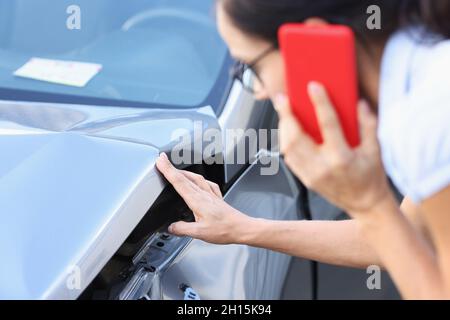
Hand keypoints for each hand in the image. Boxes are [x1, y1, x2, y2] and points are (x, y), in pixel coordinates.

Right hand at [156, 153, 252, 243]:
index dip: (168, 170)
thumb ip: (182, 229)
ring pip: (196, 178)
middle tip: (163, 161)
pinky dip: (199, 180)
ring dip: (184, 172)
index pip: (179, 182)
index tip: (160, 161)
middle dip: (172, 168)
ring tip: (177, 170)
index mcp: (197, 200)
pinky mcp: (217, 198)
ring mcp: (211, 195)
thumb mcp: (199, 233)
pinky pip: (207, 184)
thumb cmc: (225, 230)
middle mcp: (204, 194)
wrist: (242, 228)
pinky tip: (200, 181)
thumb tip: (171, 227)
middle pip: (185, 177)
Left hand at [275, 82, 393, 215]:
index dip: (320, 103)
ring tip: (284, 112)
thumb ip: (368, 124)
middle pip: (296, 137)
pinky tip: (287, 131)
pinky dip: (285, 143)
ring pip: (288, 148)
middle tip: (282, 98)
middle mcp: (322, 167)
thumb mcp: (375, 149)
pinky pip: (289, 159)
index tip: (312, 86)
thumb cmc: (371, 175)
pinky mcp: (305, 180)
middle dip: (286, 115)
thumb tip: (359, 102)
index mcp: (342, 157)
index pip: (328, 124)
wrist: (365, 204)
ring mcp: (311, 175)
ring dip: (283, 128)